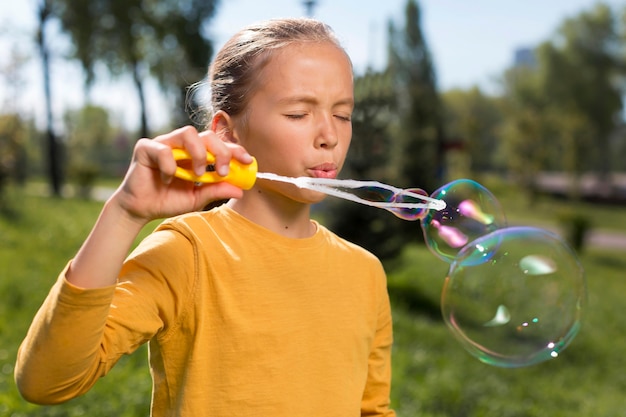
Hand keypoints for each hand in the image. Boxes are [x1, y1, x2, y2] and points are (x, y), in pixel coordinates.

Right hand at [110, 126, 252, 223]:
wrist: (141, 209)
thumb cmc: (168, 199)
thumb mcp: (197, 198)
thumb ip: (215, 191)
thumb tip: (240, 190)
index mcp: (196, 153)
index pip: (219, 144)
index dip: (235, 149)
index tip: (248, 161)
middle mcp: (182, 145)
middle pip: (207, 135)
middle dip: (220, 151)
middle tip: (222, 171)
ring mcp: (164, 143)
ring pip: (187, 133)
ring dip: (198, 153)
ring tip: (196, 174)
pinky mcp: (146, 148)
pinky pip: (163, 149)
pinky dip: (169, 165)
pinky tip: (168, 180)